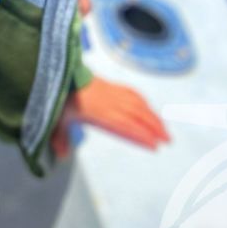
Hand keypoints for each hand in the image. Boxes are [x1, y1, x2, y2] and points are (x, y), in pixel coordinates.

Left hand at [51, 75, 169, 158]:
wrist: (63, 72)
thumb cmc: (62, 96)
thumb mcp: (58, 118)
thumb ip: (60, 138)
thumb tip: (61, 156)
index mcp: (99, 110)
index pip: (124, 125)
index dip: (140, 134)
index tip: (154, 145)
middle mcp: (110, 100)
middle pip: (137, 114)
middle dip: (155, 127)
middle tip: (168, 140)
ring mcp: (113, 92)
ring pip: (138, 104)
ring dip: (153, 116)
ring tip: (164, 128)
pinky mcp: (112, 85)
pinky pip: (132, 93)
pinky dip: (143, 101)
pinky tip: (148, 108)